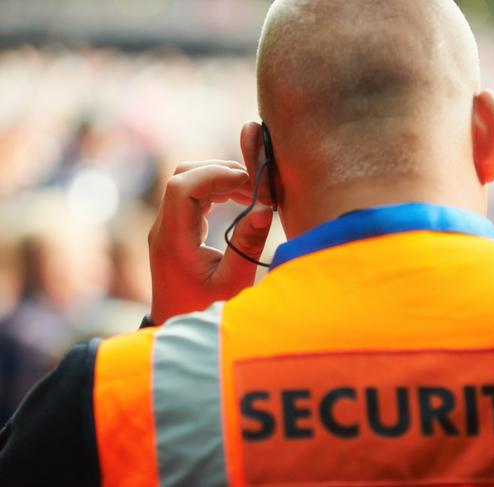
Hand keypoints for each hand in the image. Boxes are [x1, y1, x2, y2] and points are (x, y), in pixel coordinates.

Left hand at [148, 160, 272, 324]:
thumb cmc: (205, 310)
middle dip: (220, 172)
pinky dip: (216, 190)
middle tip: (256, 186)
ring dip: (220, 179)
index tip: (249, 184)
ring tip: (253, 193)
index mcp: (173, 239)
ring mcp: (168, 226)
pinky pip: (192, 195)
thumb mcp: (232, 283)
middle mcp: (164, 227)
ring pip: (187, 181)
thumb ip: (247, 245)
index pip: (183, 186)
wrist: (178, 328)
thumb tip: (264, 209)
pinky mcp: (177, 229)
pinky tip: (240, 200)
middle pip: (183, 175)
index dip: (215, 175)